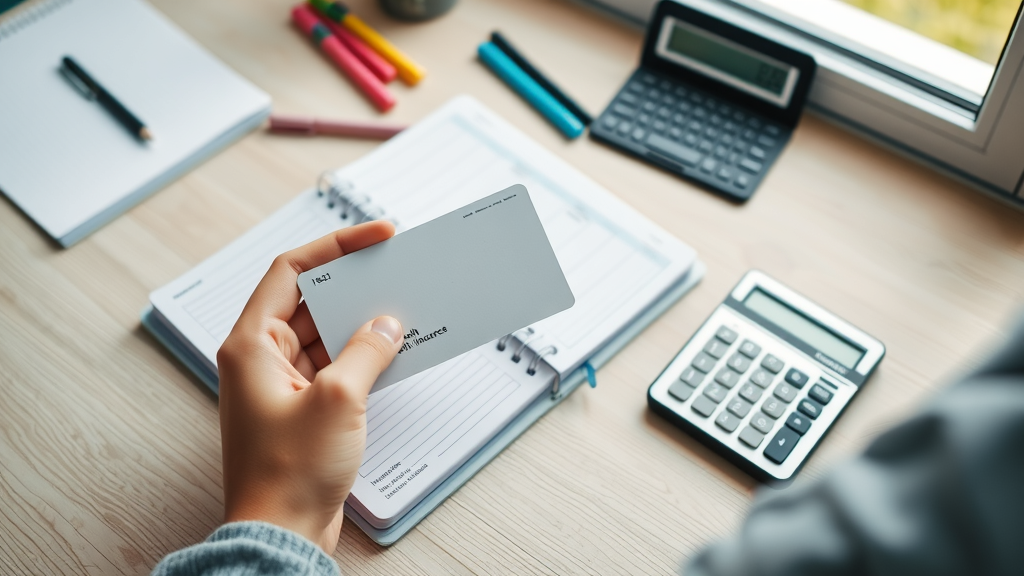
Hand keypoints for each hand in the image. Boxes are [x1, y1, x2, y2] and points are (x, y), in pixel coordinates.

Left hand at [216, 222, 403, 552]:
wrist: (281, 534)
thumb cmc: (287, 475)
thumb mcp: (338, 400)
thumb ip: (367, 351)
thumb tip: (386, 324)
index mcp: (252, 344)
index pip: (291, 271)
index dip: (336, 247)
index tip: (376, 236)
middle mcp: (262, 358)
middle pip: (311, 300)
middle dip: (355, 286)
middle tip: (395, 269)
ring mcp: (283, 384)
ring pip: (327, 333)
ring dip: (362, 323)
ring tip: (402, 309)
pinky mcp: (304, 408)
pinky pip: (335, 365)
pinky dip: (363, 355)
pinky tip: (394, 350)